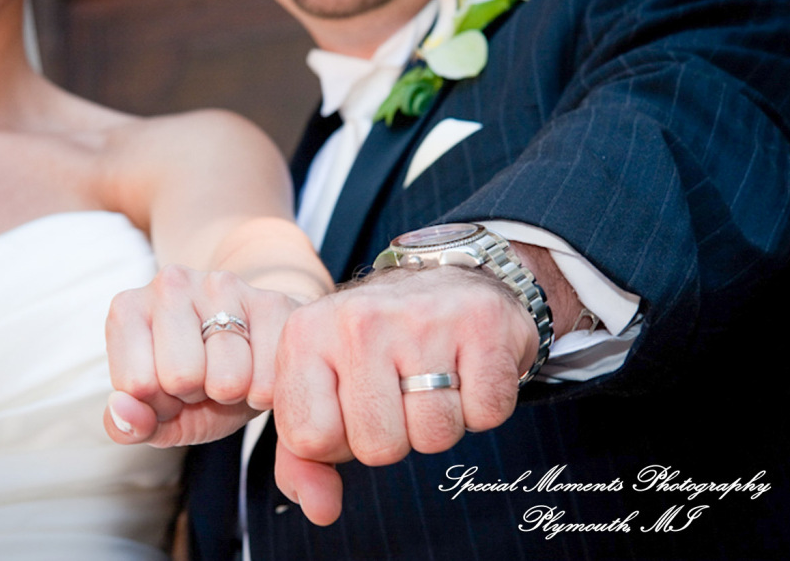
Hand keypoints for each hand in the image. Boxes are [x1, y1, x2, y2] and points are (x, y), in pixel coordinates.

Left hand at [102, 264, 298, 447]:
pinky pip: (267, 380)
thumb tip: (121, 409)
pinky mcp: (270, 301)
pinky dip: (264, 393)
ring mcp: (222, 285)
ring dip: (233, 393)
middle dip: (196, 394)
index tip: (170, 387)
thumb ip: (129, 425)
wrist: (250, 347)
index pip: (137, 385)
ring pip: (227, 380)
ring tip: (229, 370)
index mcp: (128, 309)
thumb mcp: (158, 414)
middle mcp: (170, 284)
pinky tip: (257, 369)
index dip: (160, 403)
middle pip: (181, 377)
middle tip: (203, 378)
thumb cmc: (196, 381)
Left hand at [271, 265, 539, 524]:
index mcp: (305, 335)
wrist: (445, 279)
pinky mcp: (481, 322)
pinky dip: (481, 404)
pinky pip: (486, 414)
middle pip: (378, 447)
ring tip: (433, 377)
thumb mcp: (322, 390)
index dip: (339, 440)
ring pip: (435, 436)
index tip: (352, 406)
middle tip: (400, 391)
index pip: (311, 438)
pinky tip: (466, 367)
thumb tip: (320, 510)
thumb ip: (303, 458)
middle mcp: (357, 320)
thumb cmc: (376, 348)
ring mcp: (420, 318)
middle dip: (395, 435)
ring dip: (439, 422)